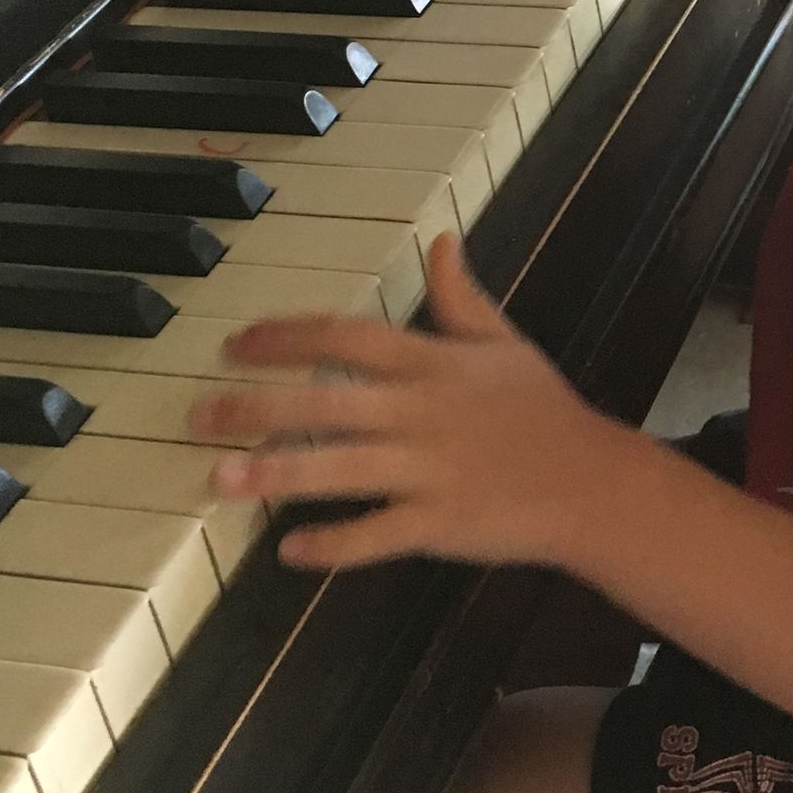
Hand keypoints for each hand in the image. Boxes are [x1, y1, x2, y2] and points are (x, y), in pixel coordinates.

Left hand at [190, 234, 630, 571]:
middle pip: (328, 402)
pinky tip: (290, 551)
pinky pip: (377, 536)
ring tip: (221, 479)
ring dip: (277, 474)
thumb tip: (441, 241)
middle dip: (257, 407)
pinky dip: (333, 545)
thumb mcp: (506, 343)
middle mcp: (424, 413)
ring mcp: (431, 471)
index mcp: (435, 364)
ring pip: (341, 470)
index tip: (237, 344)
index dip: (288, 336)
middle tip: (198, 415)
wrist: (594, 484)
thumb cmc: (544, 412)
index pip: (349, 337)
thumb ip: (461, 297)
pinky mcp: (441, 524)